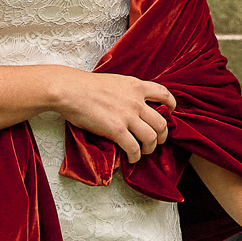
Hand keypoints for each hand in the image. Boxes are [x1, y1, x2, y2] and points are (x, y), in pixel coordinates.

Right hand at [53, 71, 175, 161]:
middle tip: (157, 140)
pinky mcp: (117, 130)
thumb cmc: (85, 86)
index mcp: (136, 86)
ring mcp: (128, 116)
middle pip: (161, 122)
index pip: (164, 94)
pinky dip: (135, 156)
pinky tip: (132, 158)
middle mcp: (136, 101)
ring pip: (152, 137)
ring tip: (144, 151)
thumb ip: (126, 92)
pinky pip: (134, 148)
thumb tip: (130, 104)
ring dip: (150, 148)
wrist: (70, 90)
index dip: (171, 105)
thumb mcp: (114, 82)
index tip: (170, 112)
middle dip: (162, 135)